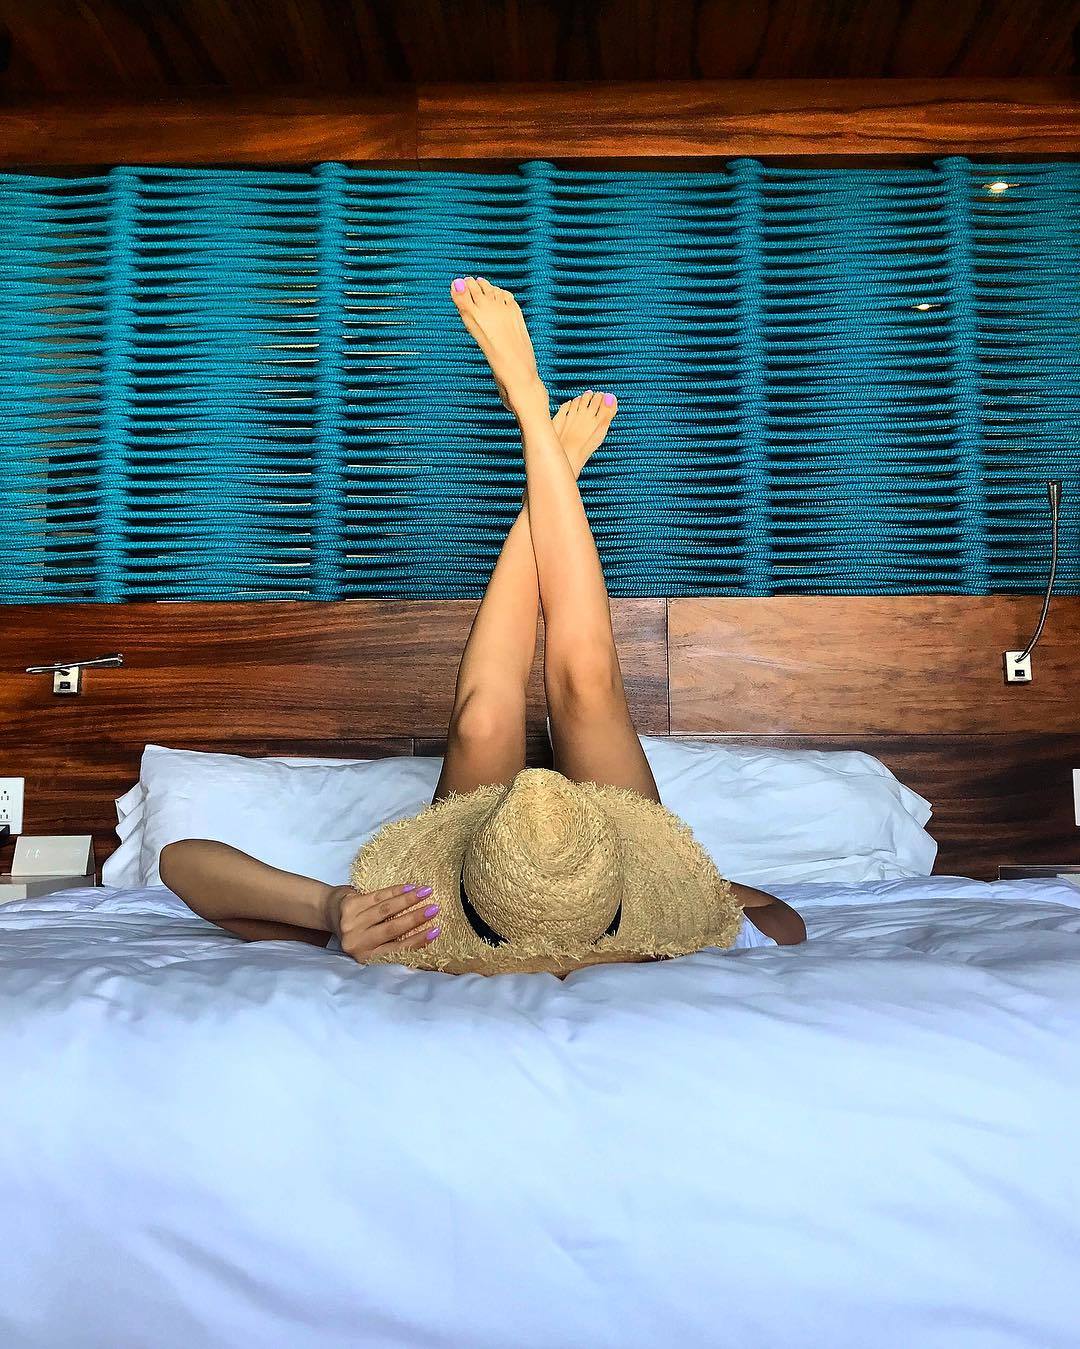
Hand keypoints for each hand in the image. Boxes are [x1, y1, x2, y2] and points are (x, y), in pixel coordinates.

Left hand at [322, 883, 439, 962]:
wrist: (328, 912)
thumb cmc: (358, 930)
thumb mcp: (372, 944)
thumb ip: (392, 943)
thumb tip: (427, 936)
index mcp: (365, 956)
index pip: (397, 949)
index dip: (418, 940)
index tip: (436, 931)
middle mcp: (356, 942)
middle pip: (392, 928)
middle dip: (416, 918)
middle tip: (435, 909)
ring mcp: (351, 923)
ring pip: (385, 910)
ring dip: (409, 900)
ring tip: (427, 892)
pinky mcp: (349, 904)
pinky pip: (378, 896)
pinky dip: (396, 891)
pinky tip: (410, 887)